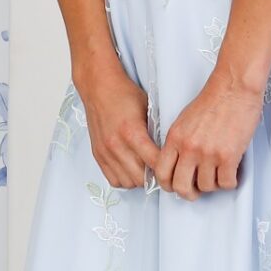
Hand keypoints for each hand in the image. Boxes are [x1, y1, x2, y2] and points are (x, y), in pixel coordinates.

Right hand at [78, 61, 161, 189]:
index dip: (167, 166)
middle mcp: (117, 145)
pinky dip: (125, 178)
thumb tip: (170, 152)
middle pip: (142, 178)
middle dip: (154, 176)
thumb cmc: (125, 95)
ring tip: (146, 168)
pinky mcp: (97, 155)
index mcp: (132, 132)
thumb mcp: (148, 109)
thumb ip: (157, 131)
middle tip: (161, 168)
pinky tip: (131, 168)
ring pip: (128, 182)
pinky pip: (114, 180)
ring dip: (139, 179)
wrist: (99, 88)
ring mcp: (105, 152)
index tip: (172, 164)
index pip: (155, 162)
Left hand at [155, 69, 263, 199]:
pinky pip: (226, 182)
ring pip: (206, 186)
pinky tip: (232, 173)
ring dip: (213, 185)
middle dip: (189, 193)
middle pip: (181, 186)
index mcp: (175, 138)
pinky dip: (230, 182)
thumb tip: (178, 163)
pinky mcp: (229, 156)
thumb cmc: (213, 100)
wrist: (234, 87)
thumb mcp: (184, 120)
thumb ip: (178, 141)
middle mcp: (188, 148)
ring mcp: (208, 153)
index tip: (176, 186)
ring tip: (219, 175)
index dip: (168, 185)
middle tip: (197, 191)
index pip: (161, 172)